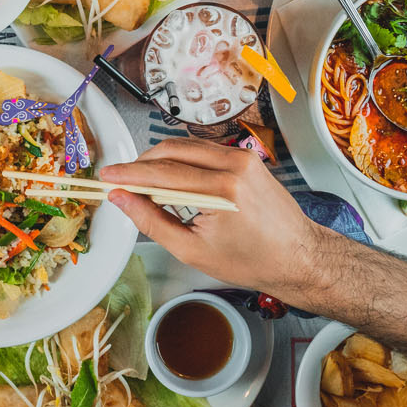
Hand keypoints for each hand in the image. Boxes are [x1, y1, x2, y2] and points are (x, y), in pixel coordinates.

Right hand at [100, 139, 326, 304]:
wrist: (298, 256)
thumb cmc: (253, 261)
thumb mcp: (192, 250)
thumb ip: (151, 221)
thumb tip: (123, 200)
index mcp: (222, 190)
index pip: (162, 173)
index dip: (129, 173)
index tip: (107, 176)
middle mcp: (234, 165)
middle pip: (171, 151)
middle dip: (141, 164)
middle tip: (123, 182)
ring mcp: (243, 157)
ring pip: (186, 146)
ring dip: (160, 160)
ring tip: (144, 183)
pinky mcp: (247, 157)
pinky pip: (204, 150)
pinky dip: (182, 160)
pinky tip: (172, 179)